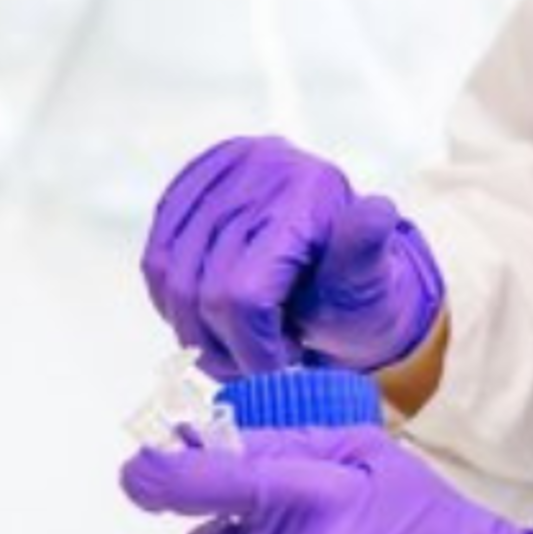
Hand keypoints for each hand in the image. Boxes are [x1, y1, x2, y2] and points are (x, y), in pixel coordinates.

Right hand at [141, 136, 444, 379]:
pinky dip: (174, 302)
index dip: (252, 349)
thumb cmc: (357, 286)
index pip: (243, 293)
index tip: (279, 367)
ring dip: (194, 332)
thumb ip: (367, 253)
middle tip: (259, 361)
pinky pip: (155, 259)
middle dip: (226, 347)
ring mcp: (218, 171)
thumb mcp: (375, 279)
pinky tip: (212, 318)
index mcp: (306, 190)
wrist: (340, 264)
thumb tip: (378, 211)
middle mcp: (257, 166)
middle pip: (200, 291)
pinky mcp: (189, 185)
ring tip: (237, 344)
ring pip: (167, 277)